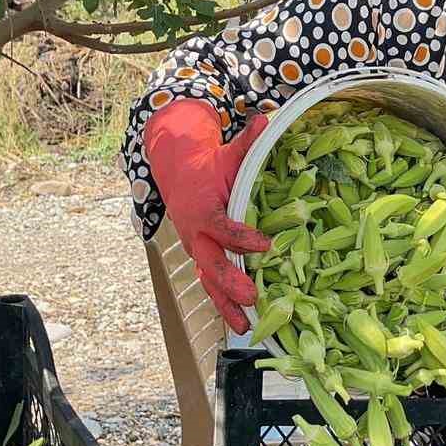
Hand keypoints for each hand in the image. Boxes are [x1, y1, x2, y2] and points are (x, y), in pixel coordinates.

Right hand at [143, 99, 272, 334]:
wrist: (178, 176)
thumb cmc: (209, 166)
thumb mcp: (227, 152)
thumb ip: (247, 141)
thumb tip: (267, 118)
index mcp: (203, 208)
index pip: (221, 225)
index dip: (240, 236)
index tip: (265, 245)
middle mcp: (197, 234)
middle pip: (210, 262)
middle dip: (230, 282)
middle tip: (252, 296)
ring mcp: (198, 250)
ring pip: (209, 282)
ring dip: (225, 305)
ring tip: (245, 326)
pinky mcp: (203, 260)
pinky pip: (212, 286)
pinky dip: (224, 306)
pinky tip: (242, 324)